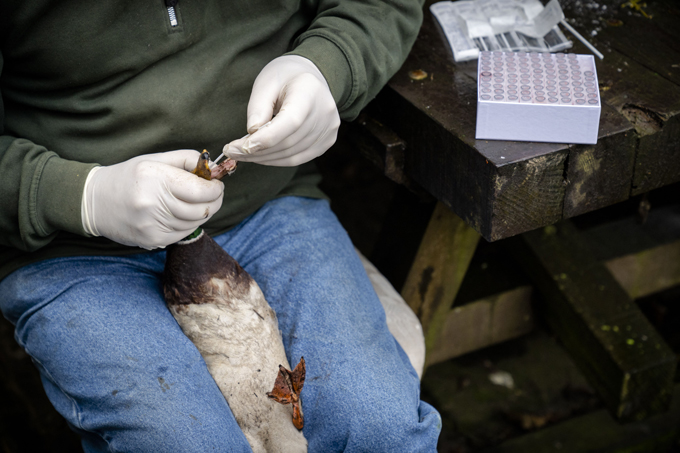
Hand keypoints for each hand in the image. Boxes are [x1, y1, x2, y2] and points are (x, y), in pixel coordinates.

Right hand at [81, 150, 223, 249]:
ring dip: (201, 213)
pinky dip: (187, 224)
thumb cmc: (129, 176)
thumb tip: (215, 167)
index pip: (202, 191)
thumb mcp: (155, 159)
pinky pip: (183, 233)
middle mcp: (154, 203)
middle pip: (203, 209)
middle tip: (212, 194)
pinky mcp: (152, 240)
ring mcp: (153, 225)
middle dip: (214, 201)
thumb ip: (187, 160)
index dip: (216, 189)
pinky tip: (178, 214)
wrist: (94, 202)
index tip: (217, 184)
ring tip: (192, 202)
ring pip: (196, 223)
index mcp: (156, 178)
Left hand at [224, 55, 339, 166]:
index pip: (290, 122)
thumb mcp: (266, 82)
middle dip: (257, 151)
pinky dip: (276, 160)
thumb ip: (258, 107)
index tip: (240, 147)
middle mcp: (324, 114)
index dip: (266, 138)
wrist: (311, 77)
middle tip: (231, 152)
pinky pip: (298, 158)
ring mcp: (328, 130)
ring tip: (242, 154)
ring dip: (263, 159)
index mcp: (310, 92)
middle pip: (288, 142)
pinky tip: (260, 155)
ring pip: (291, 155)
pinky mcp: (327, 142)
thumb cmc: (286, 77)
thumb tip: (252, 134)